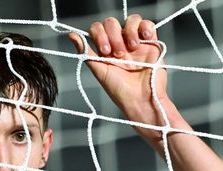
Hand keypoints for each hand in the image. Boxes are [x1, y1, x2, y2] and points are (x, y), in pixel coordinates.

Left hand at [68, 15, 171, 145]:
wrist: (141, 99)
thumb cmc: (119, 90)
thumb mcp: (99, 70)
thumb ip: (86, 52)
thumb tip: (71, 35)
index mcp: (105, 48)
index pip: (98, 28)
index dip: (99, 34)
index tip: (104, 51)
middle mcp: (119, 43)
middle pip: (112, 23)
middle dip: (113, 35)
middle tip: (118, 54)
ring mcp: (135, 41)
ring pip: (130, 20)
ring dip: (129, 31)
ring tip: (132, 48)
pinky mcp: (151, 42)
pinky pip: (147, 24)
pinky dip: (145, 27)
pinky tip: (144, 38)